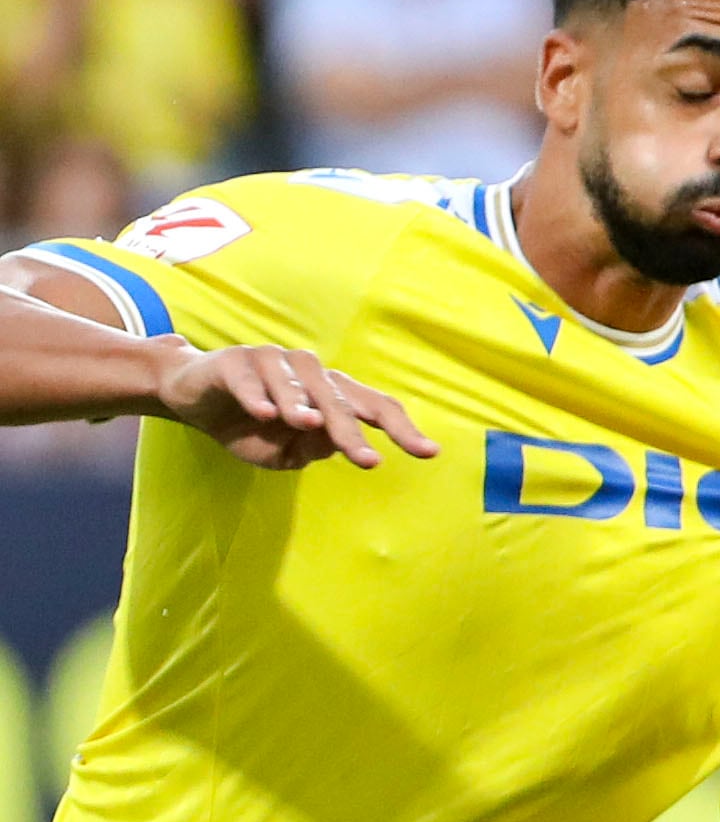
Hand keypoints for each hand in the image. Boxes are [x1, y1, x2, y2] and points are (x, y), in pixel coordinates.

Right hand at [151, 339, 437, 468]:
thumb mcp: (281, 451)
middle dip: (353, 431)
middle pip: (339, 399)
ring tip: (311, 425)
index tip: (428, 453)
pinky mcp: (235, 361)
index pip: (374, 407)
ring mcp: (273, 361)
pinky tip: (265, 413)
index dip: (401, 429)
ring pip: (297, 382)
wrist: (190, 397)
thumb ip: (309, 449)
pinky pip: (249, 377)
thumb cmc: (247, 426)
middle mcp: (309, 372)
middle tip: (366, 461)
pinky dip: (258, 394)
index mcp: (330, 393)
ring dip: (304, 404)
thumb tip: (332, 445)